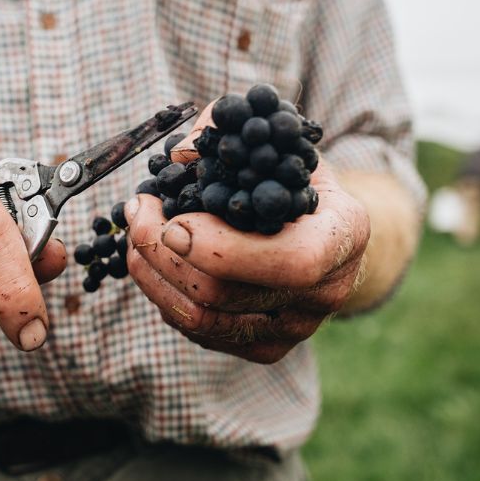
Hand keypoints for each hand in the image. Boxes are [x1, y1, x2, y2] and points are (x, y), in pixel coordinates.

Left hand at [124, 146, 369, 363]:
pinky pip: (197, 332)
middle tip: (138, 210)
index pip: (290, 262)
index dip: (221, 248)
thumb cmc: (294, 175)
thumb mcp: (276, 140)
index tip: (173, 220)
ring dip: (151, 274)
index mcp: (342, 235)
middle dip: (163, 251)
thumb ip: (231, 133)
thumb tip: (178, 155)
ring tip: (137, 231)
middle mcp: (326, 292)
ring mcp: (295, 328)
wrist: (324, 228)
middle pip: (226, 294)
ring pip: (202, 320)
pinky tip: (157, 260)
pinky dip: (163, 293)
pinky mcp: (265, 348)